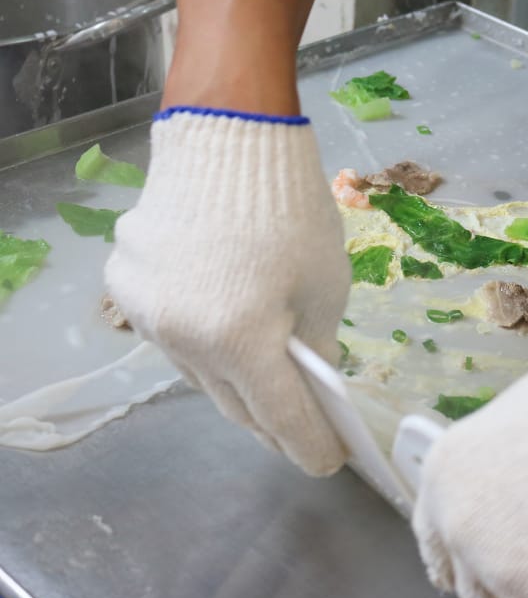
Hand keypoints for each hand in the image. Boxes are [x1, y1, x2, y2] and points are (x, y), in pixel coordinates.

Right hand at [106, 108, 349, 475]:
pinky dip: (206, 347)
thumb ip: (316, 346)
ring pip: (200, 375)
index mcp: (241, 338)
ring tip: (267, 390)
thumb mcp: (325, 284)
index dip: (309, 444)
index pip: (281, 416)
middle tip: (302, 434)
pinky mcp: (128, 289)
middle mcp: (184, 338)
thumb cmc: (291, 209)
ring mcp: (148, 315)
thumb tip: (312, 383)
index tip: (328, 461)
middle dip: (273, 423)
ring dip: (236, 386)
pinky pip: (174, 338)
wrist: (226, 136)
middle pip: (235, 404)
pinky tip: (227, 337)